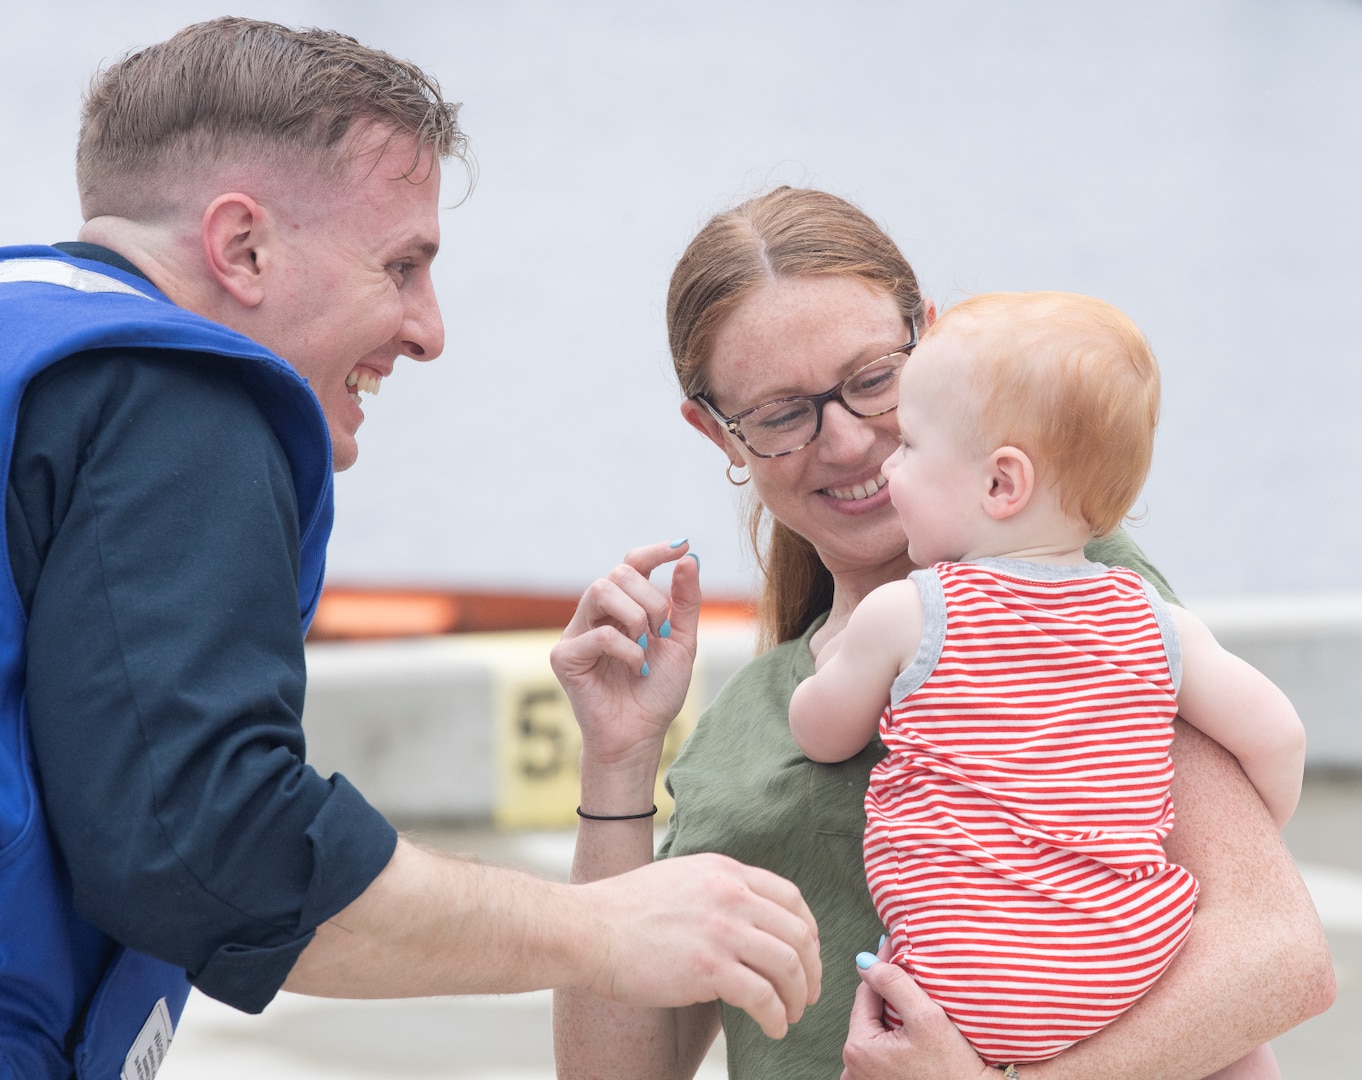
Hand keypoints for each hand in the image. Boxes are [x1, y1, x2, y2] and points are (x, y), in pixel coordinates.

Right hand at [550, 540, 700, 769]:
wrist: (641, 735)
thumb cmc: (657, 691)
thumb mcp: (682, 642)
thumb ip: (686, 602)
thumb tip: (689, 557)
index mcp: (623, 607)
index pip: (631, 564)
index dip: (654, 551)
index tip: (682, 546)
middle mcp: (596, 615)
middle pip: (618, 573)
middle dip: (651, 599)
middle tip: (662, 632)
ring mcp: (576, 633)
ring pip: (600, 590)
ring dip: (636, 616)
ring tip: (646, 646)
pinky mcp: (564, 656)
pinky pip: (599, 633)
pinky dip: (627, 649)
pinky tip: (637, 668)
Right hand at [579, 852, 821, 1038]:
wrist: (588, 929)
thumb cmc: (625, 911)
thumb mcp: (681, 878)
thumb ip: (717, 889)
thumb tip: (748, 916)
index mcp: (725, 870)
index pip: (790, 896)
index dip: (808, 929)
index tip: (809, 953)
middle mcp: (731, 895)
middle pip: (797, 933)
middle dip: (811, 968)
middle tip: (808, 992)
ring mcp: (722, 931)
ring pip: (788, 966)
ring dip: (797, 996)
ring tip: (791, 1014)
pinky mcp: (709, 968)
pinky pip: (763, 996)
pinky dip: (776, 1016)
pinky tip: (773, 1027)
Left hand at [841, 945, 989, 1079]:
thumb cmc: (953, 1068)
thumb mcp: (926, 1017)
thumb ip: (893, 984)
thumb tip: (864, 962)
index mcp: (858, 1047)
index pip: (865, 992)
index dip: (882, 966)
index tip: (895, 945)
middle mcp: (853, 1065)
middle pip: (869, 1011)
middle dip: (886, 989)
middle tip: (906, 963)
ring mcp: (864, 1076)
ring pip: (876, 1027)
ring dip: (891, 1009)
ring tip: (910, 990)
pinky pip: (882, 1047)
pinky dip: (893, 1031)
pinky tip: (909, 1021)